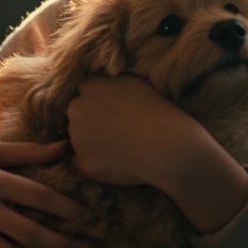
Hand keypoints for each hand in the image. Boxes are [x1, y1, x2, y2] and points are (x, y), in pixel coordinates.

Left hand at [66, 74, 247, 233]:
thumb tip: (98, 85)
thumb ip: (110, 83)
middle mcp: (78, 108)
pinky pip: (82, 163)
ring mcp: (78, 136)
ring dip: (91, 143)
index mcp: (90, 86)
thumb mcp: (134, 83)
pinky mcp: (83, 162)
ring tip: (121, 148)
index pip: (85, 92)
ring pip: (78, 139)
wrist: (170, 146)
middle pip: (77, 114)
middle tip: (118, 132)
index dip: (100, 103)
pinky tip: (117, 163)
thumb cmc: (159, 113)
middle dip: (91, 121)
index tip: (115, 112)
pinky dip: (95, 164)